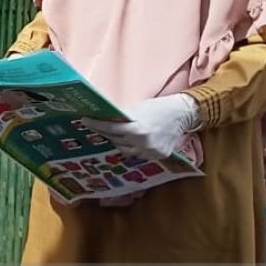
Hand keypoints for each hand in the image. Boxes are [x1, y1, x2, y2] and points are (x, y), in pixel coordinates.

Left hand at [83, 93, 200, 160]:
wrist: (181, 114)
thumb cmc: (156, 108)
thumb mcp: (136, 110)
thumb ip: (121, 118)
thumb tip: (103, 119)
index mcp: (137, 129)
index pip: (111, 129)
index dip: (96, 125)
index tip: (84, 120)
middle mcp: (143, 143)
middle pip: (116, 141)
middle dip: (105, 133)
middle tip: (95, 127)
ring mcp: (151, 152)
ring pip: (126, 150)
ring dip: (118, 142)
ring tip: (112, 135)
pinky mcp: (158, 156)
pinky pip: (139, 154)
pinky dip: (133, 148)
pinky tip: (130, 142)